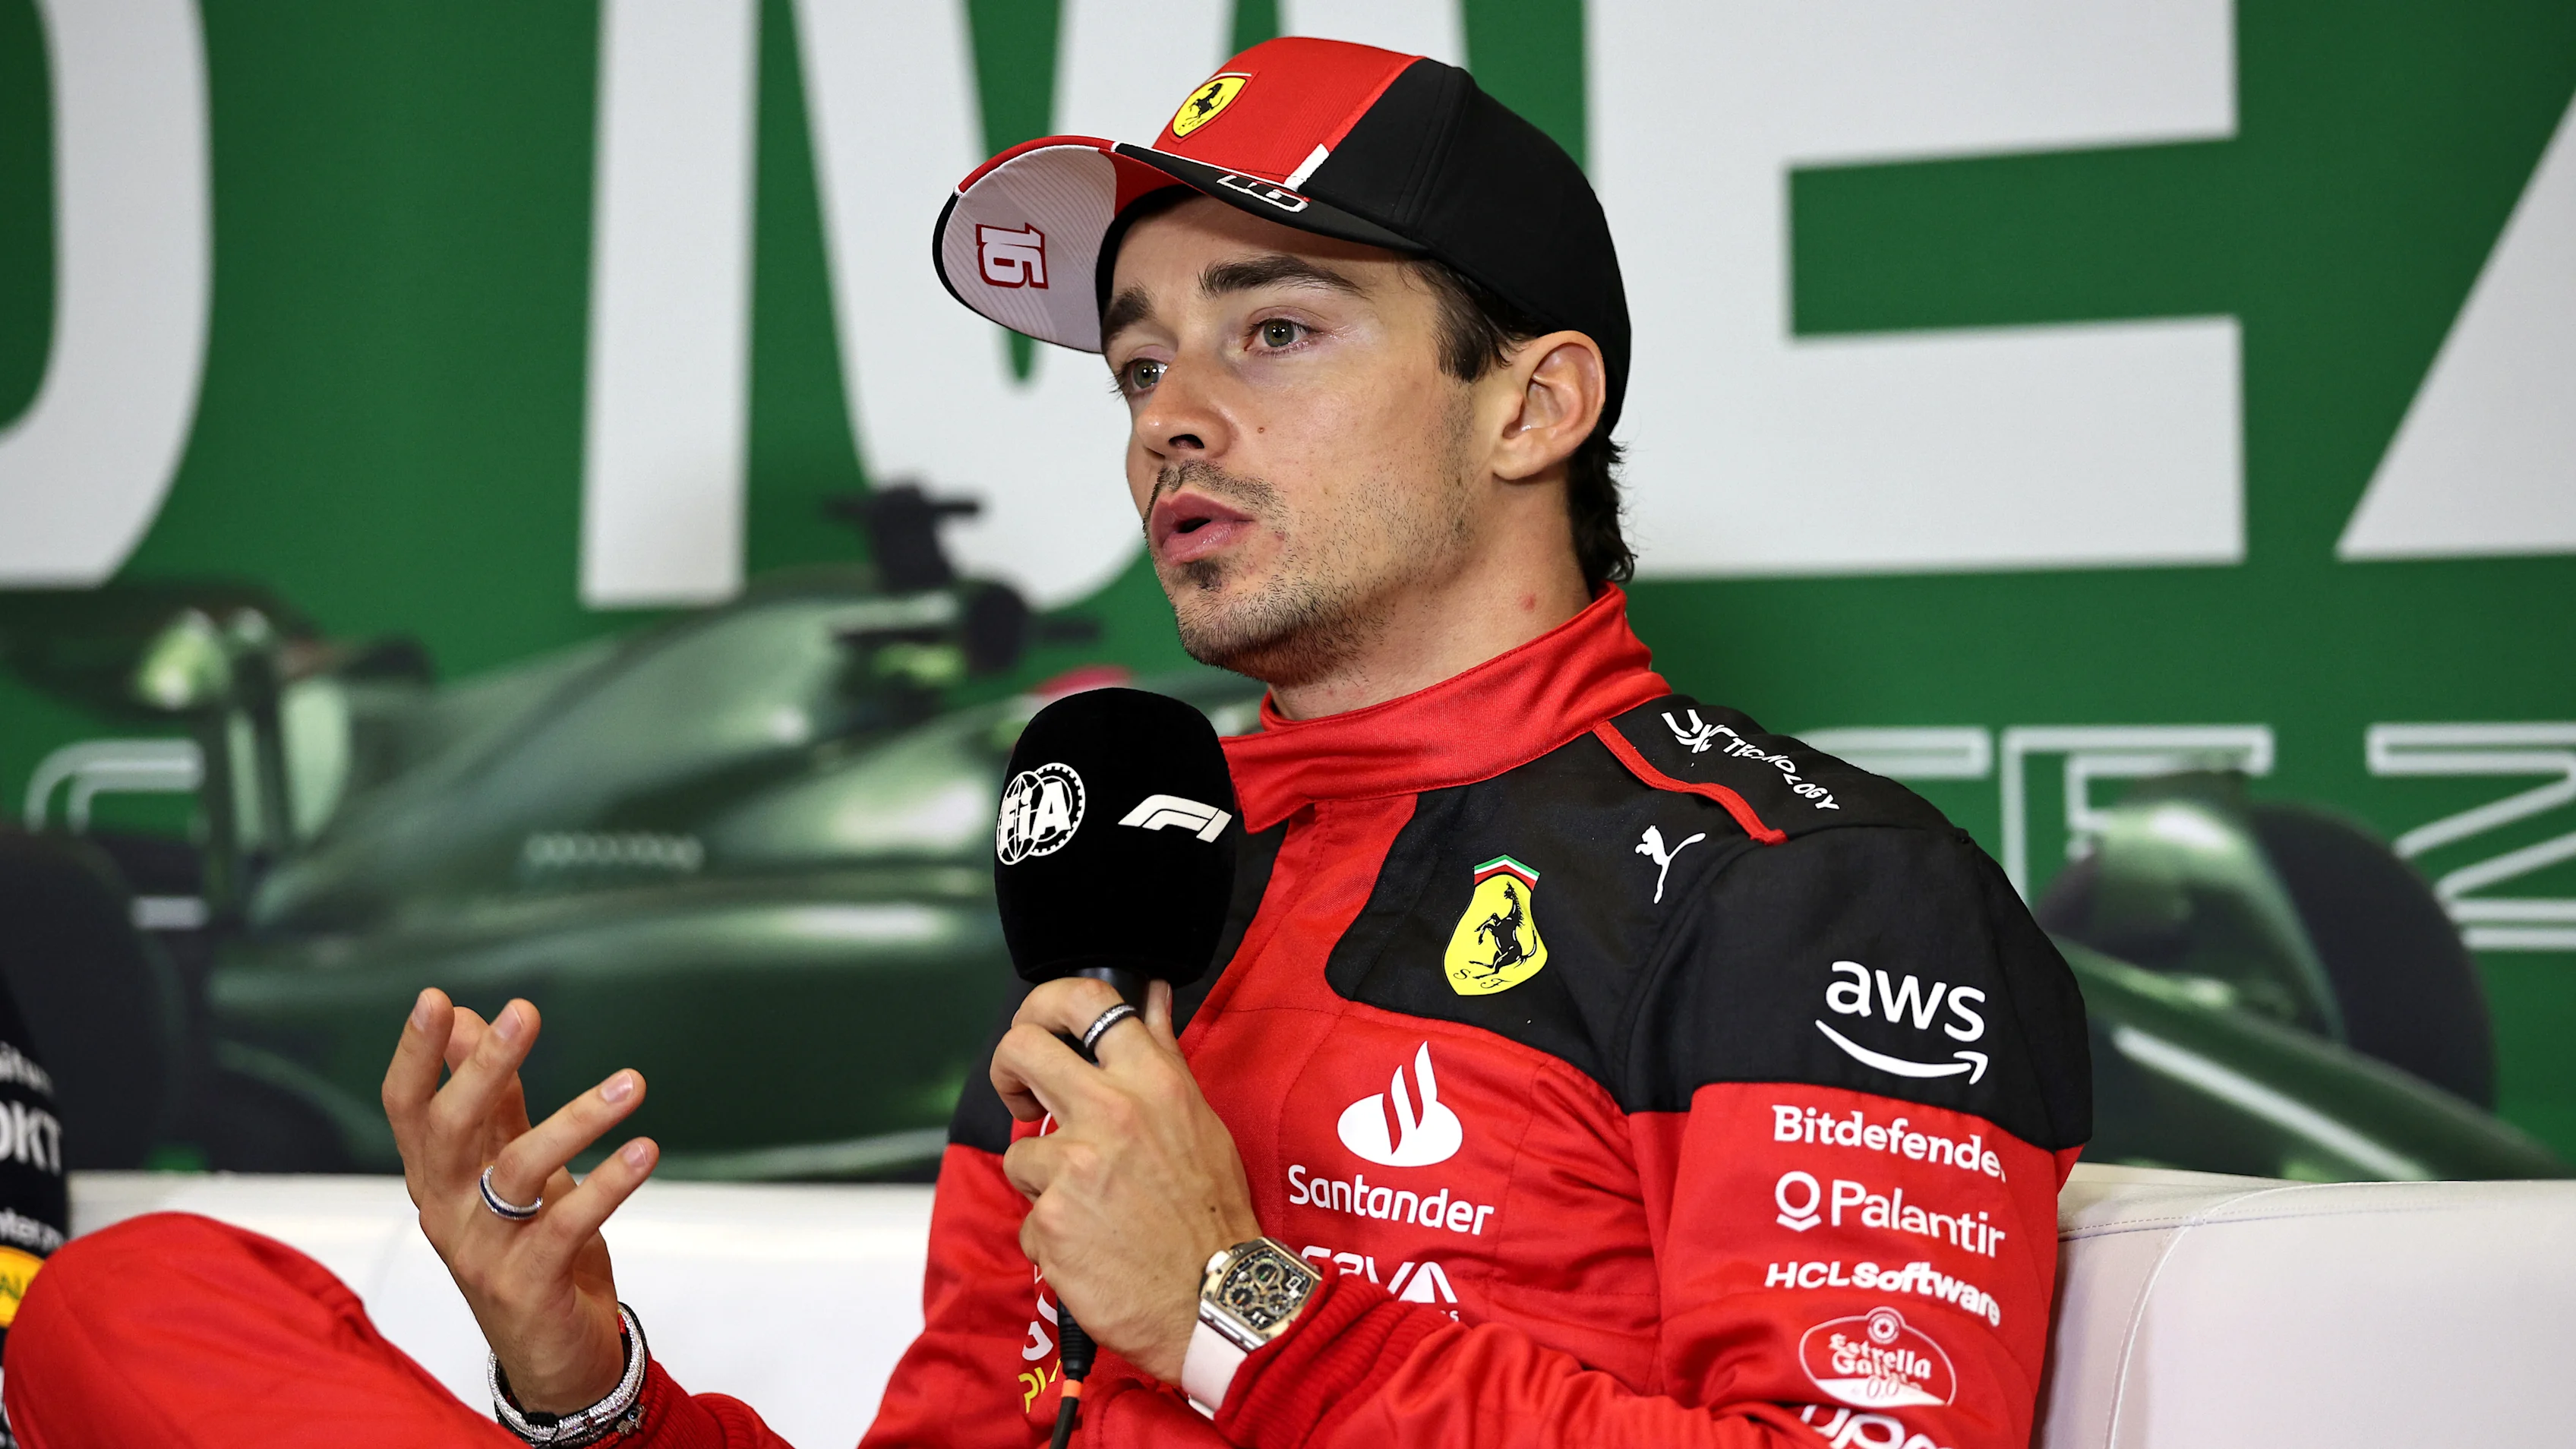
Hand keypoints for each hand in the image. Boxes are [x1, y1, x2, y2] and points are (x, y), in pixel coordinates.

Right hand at [381, 989, 659, 1413]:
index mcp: (435, 1178)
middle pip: (450, 1130)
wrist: (554, 1355)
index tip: (435, 998)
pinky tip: (645, 1150)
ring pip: (517, 1172)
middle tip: (526, 1011)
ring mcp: (483, 1251)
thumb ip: (496, 1102)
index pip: (407, 1110)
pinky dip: (609, 1183)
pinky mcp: (529, 1284)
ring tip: (632, 1082)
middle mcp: (446, 1212)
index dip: (415, 1056)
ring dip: (577, 1120)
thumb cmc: (530, 1246)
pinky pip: (568, 1224)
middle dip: (483, 1068)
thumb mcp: (510, 1169)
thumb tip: (472, 1019)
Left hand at [992, 978, 1260, 1384]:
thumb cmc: (1213, 1215)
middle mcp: (1111, 1112)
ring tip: (1091, 1209)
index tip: (1041, 1028)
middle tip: (1023, 1099)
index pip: (1086, 1001)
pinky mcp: (1050, 1219)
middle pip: (1020, 1048)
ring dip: (1043, 1183)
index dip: (1047, 1004)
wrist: (1216, 1301)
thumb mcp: (1199, 1121)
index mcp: (1152, 1082)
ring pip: (1019, 1153)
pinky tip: (1092, 1247)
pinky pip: (1029, 1218)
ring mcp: (1075, 1165)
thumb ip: (1162, 1055)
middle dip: (1009, 1071)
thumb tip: (1150, 995)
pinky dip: (1053, 1236)